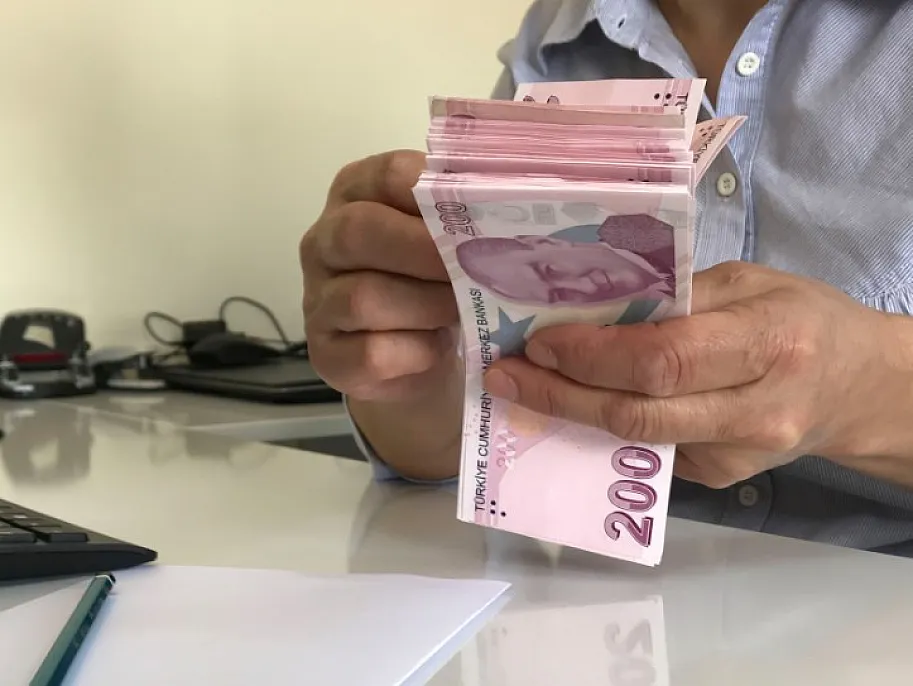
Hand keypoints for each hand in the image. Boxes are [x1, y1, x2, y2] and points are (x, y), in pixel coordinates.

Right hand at [300, 150, 457, 402]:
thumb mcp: (451, 239)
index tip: (480, 215)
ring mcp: (318, 301)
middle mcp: (325, 242)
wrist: (424, 362)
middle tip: (473, 268)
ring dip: (426, 306)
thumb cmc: (439, 284)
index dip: (435, 194)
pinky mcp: (327, 356)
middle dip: (425, 250)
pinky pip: (370, 353)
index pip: (388, 175)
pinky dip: (415, 352)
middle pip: (357, 230)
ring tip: (463, 312)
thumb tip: (510, 200)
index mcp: (357, 194)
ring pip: (361, 298)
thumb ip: (467, 213)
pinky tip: (437, 349)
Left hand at [483, 261, 899, 487]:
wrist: (857, 389)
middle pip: (639, 411)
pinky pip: (647, 451)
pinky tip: (570, 403)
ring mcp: (738, 456)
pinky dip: (602, 427)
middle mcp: (756, 410)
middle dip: (561, 393)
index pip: (665, 359)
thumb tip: (594, 304)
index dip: (594, 355)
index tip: (540, 342)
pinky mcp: (721, 479)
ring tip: (520, 387)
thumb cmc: (802, 319)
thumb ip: (678, 295)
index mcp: (769, 343)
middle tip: (505, 373)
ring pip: (635, 439)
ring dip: (570, 413)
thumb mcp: (750, 282)